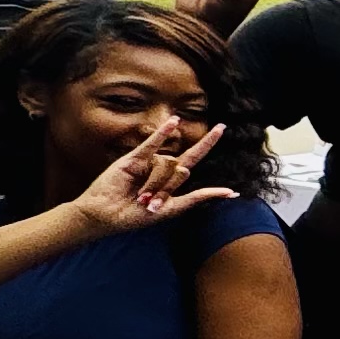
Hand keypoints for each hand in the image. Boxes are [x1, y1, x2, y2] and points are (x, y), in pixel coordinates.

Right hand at [70, 122, 227, 234]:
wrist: (107, 216)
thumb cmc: (136, 215)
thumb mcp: (172, 209)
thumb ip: (199, 198)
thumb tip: (232, 192)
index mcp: (171, 178)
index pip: (194, 156)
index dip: (207, 142)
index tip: (222, 127)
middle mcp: (161, 166)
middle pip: (180, 169)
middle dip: (167, 189)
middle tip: (150, 202)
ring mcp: (147, 160)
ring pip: (167, 165)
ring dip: (155, 185)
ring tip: (140, 196)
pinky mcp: (133, 158)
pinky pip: (152, 143)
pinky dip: (162, 133)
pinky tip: (174, 122)